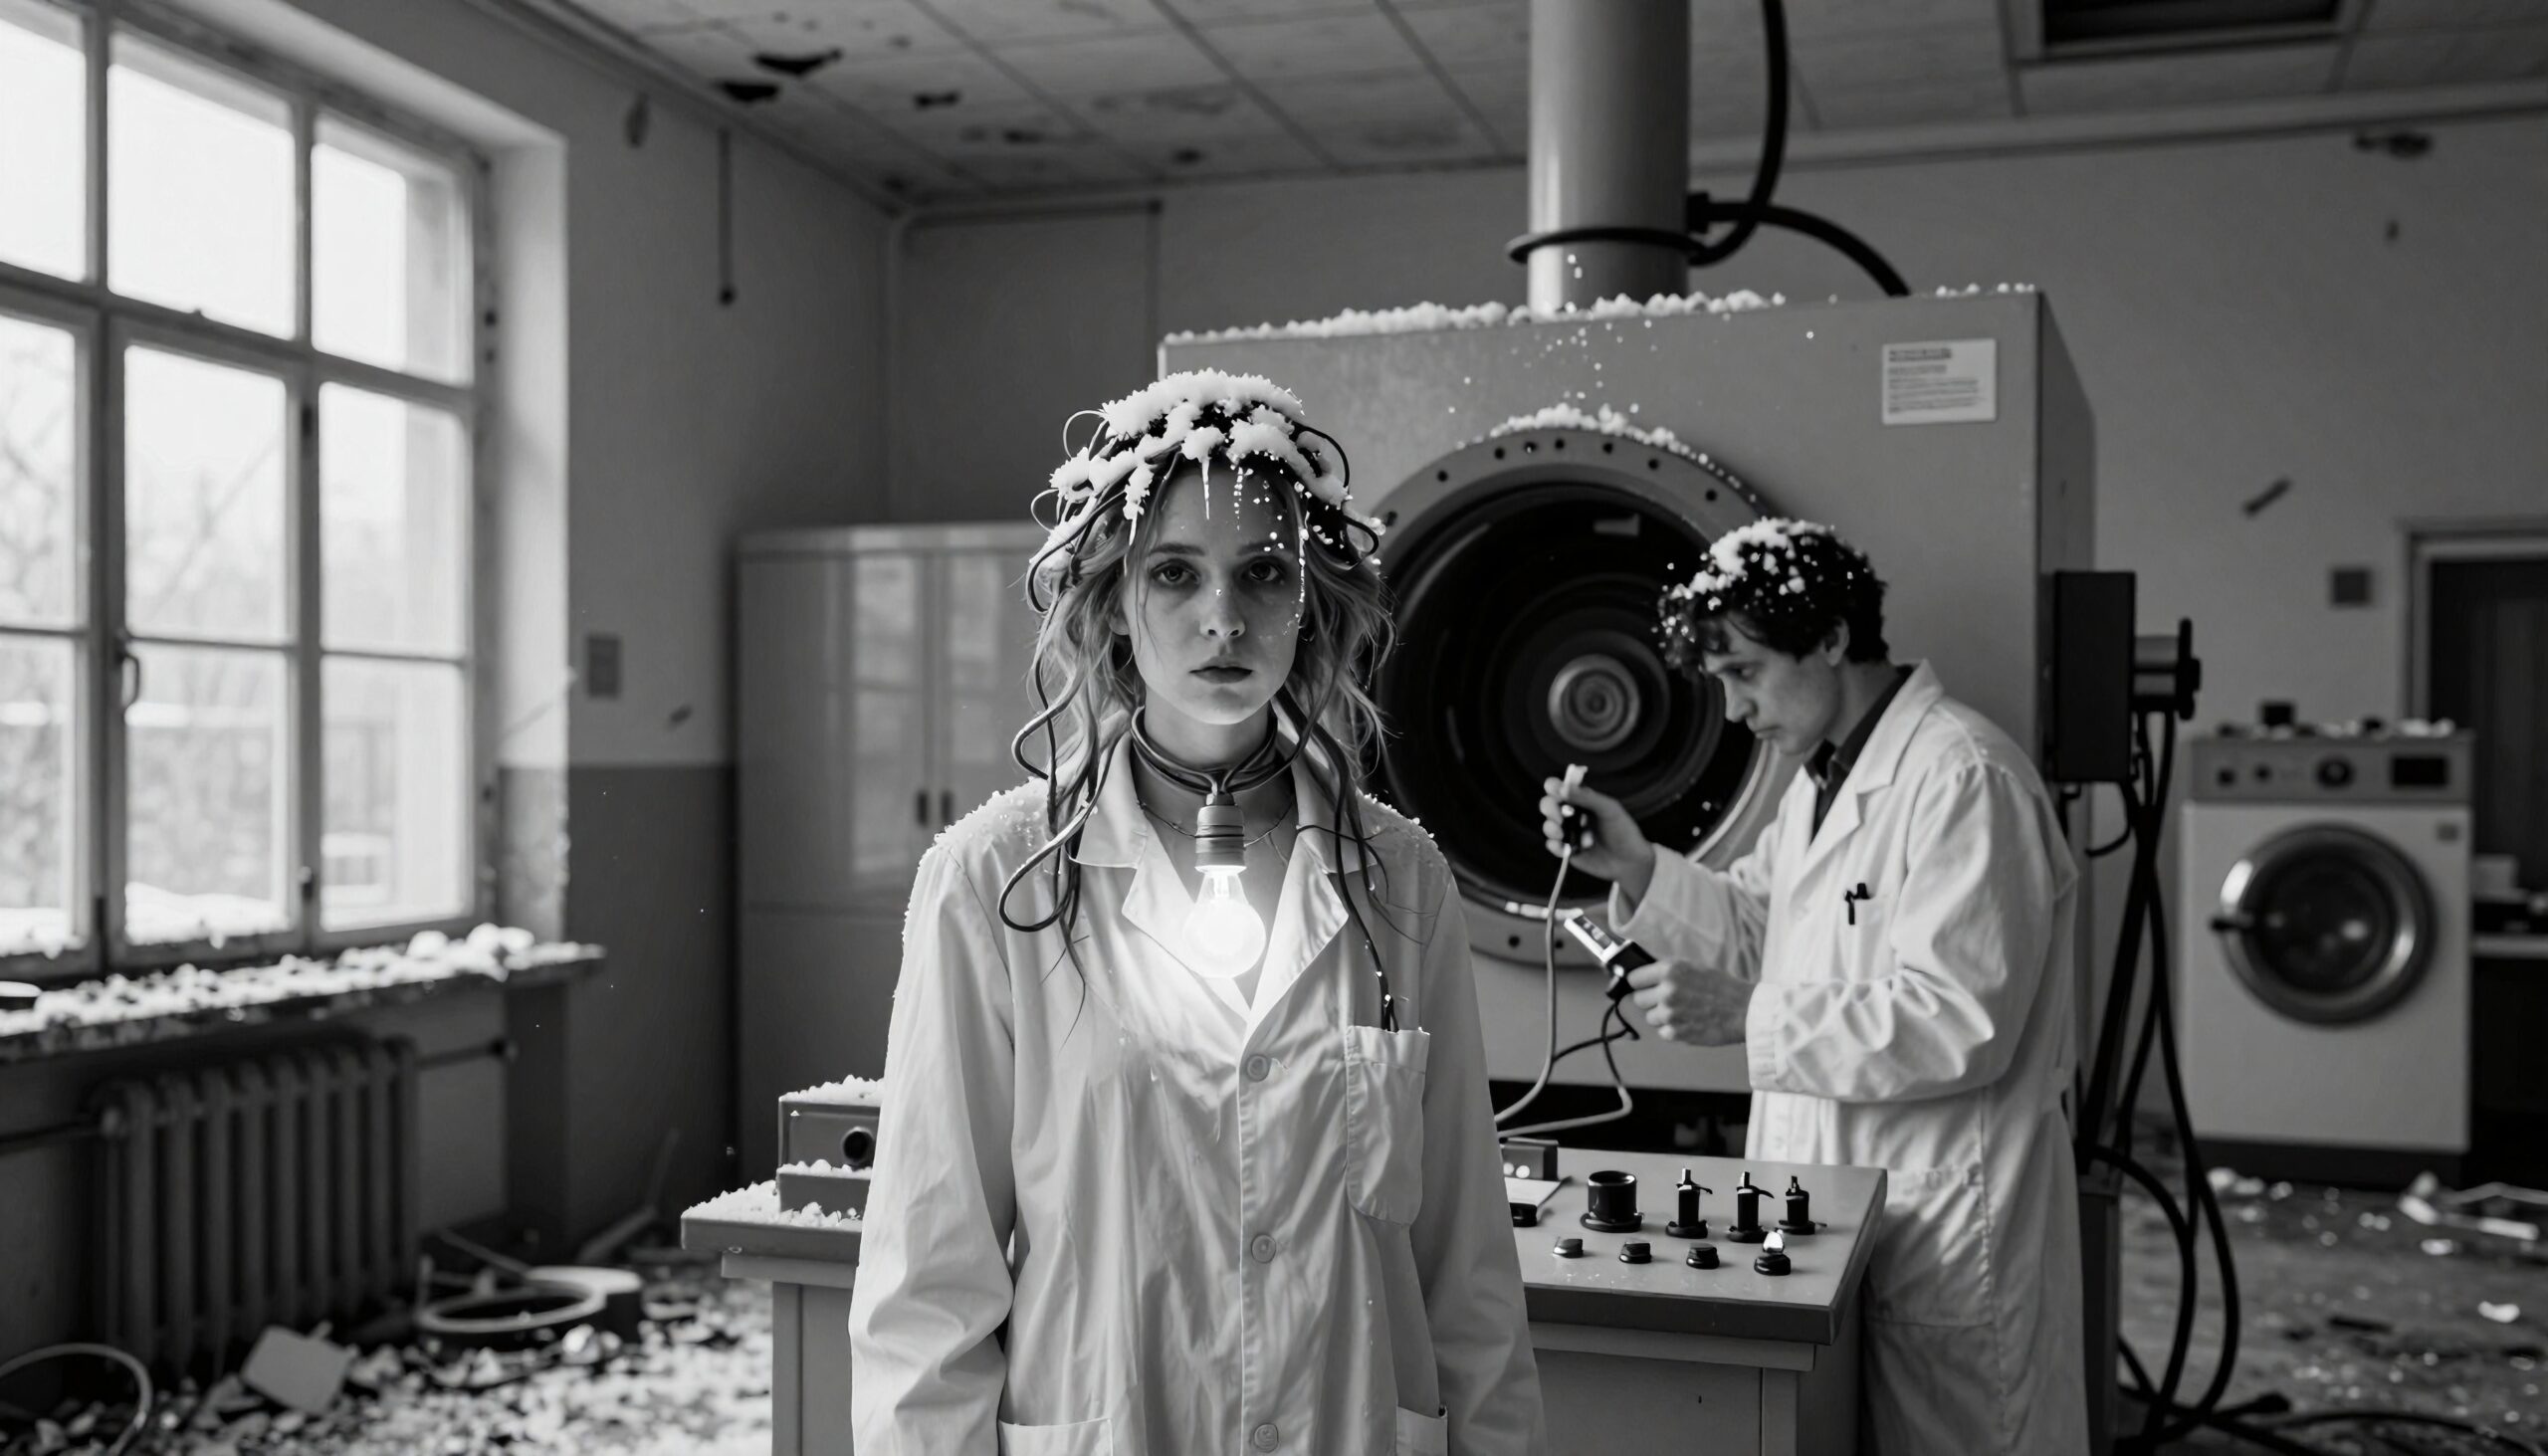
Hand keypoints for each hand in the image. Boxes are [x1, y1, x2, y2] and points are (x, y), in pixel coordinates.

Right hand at [1539, 779, 1656, 897]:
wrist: (1630, 861)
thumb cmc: (1623, 831)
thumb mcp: (1609, 809)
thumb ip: (1587, 797)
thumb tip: (1562, 788)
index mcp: (1582, 801)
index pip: (1560, 788)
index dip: (1554, 787)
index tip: (1556, 791)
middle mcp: (1573, 815)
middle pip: (1549, 805)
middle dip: (1549, 808)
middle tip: (1559, 816)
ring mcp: (1569, 833)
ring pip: (1548, 825)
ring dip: (1550, 827)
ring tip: (1561, 833)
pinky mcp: (1568, 850)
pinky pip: (1553, 846)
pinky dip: (1554, 845)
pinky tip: (1562, 846)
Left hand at [1625, 959, 1754, 1045]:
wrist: (1745, 1011)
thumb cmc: (1723, 987)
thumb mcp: (1694, 967)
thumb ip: (1668, 971)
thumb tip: (1644, 975)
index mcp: (1670, 970)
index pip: (1634, 978)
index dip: (1640, 982)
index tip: (1644, 985)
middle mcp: (1666, 991)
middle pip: (1638, 999)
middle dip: (1650, 1000)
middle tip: (1667, 1000)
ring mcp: (1669, 1014)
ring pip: (1650, 1017)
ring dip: (1661, 1016)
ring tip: (1682, 1012)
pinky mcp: (1675, 1033)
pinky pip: (1662, 1032)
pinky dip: (1672, 1029)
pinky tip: (1688, 1022)